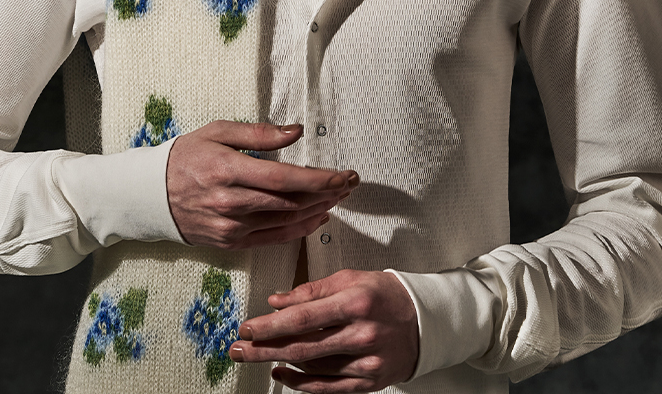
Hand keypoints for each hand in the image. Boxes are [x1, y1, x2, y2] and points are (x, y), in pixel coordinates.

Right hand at [166, 121, 358, 248]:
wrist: (150, 195)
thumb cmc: (185, 156)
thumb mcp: (218, 131)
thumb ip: (259, 134)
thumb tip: (296, 131)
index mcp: (228, 171)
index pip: (284, 179)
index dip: (319, 179)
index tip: (344, 174)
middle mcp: (231, 203)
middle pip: (291, 202)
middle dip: (327, 193)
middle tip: (351, 183)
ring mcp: (231, 227)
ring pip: (286, 222)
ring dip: (318, 210)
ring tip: (339, 197)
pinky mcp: (230, 243)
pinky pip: (273, 238)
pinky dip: (299, 230)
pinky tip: (317, 218)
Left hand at [228, 269, 418, 392]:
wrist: (423, 322)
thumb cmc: (386, 295)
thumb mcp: (350, 278)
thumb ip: (312, 290)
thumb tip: (277, 301)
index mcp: (355, 303)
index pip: (303, 317)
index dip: (271, 325)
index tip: (248, 327)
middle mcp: (360, 335)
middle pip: (302, 346)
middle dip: (264, 348)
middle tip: (238, 348)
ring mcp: (364, 362)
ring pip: (312, 366)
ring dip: (278, 362)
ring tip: (254, 356)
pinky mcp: (367, 382)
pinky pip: (328, 387)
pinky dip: (301, 383)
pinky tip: (282, 374)